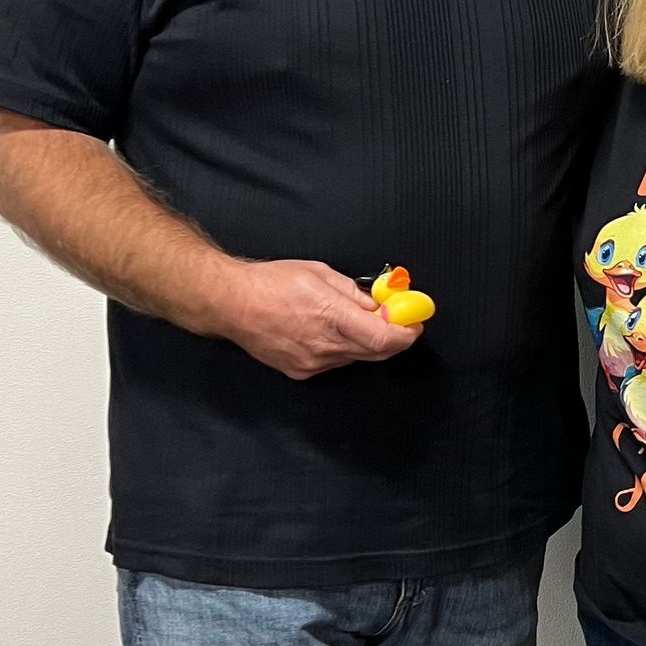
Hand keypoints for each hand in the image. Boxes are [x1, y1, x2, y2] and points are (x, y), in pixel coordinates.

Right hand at [208, 258, 425, 380]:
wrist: (230, 303)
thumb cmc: (271, 282)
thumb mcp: (320, 273)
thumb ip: (355, 293)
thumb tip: (380, 305)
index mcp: (331, 316)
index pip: (384, 338)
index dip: (406, 334)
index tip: (415, 323)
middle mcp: (324, 346)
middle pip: (377, 353)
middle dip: (394, 338)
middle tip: (400, 322)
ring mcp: (312, 363)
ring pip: (357, 359)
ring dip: (367, 343)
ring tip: (355, 321)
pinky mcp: (301, 372)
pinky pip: (336, 363)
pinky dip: (344, 350)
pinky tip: (330, 333)